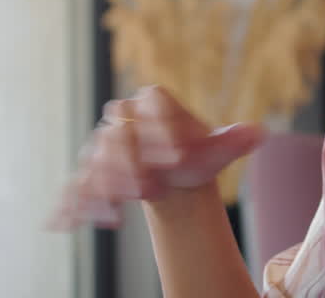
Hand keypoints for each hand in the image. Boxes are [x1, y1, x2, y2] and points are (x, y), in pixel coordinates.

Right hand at [47, 85, 264, 230]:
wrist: (172, 173)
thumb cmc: (195, 156)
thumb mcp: (217, 150)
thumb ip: (236, 141)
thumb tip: (260, 133)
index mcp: (155, 104)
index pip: (153, 100)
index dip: (162, 126)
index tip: (178, 157)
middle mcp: (125, 121)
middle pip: (118, 133)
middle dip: (130, 162)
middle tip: (150, 189)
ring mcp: (103, 147)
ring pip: (95, 162)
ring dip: (104, 186)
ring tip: (118, 212)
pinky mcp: (90, 175)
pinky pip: (76, 187)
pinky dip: (71, 204)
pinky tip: (65, 224)